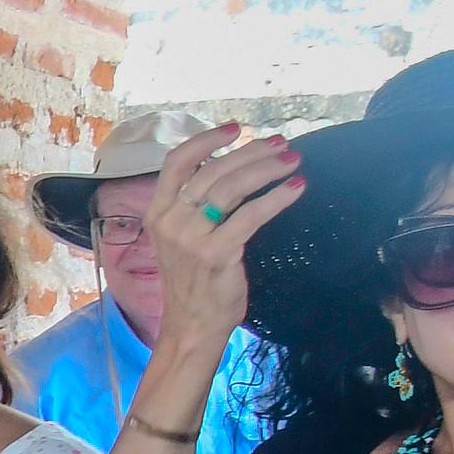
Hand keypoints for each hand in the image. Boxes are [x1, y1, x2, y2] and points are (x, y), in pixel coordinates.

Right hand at [142, 122, 302, 357]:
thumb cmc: (194, 280)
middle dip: (251, 152)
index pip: (177, 162)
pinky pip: (251, 215)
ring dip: (267, 169)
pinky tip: (296, 188)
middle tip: (281, 144)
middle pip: (212, 170)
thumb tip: (234, 169)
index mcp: (157, 212)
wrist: (192, 324)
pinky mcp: (216, 253)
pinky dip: (277, 197)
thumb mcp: (182, 237)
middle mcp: (170, 221)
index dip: (207, 140)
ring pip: (231, 187)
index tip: (236, 128)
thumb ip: (196, 206)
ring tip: (292, 161)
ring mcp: (190, 238)